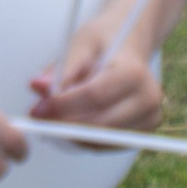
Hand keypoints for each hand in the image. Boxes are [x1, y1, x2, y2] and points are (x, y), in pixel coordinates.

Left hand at [32, 18, 164, 135]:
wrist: (130, 44)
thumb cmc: (104, 41)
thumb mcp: (81, 44)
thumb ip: (61, 69)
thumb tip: (37, 87)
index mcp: (134, 73)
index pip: (94, 96)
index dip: (63, 105)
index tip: (37, 109)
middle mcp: (148, 100)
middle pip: (99, 123)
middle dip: (63, 124)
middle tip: (38, 119)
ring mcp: (149, 120)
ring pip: (101, 140)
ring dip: (71, 133)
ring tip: (53, 117)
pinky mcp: (142, 134)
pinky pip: (105, 146)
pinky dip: (83, 139)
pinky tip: (71, 122)